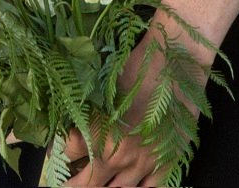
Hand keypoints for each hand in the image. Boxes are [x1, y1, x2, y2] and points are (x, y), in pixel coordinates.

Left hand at [67, 23, 204, 185]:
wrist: (177, 62)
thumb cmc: (138, 65)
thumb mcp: (102, 84)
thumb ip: (86, 110)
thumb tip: (72, 122)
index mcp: (96, 133)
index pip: (68, 152)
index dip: (61, 150)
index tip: (61, 148)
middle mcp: (116, 155)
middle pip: (86, 183)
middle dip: (73, 183)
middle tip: (65, 182)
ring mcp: (142, 164)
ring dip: (103, 186)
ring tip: (96, 182)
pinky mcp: (166, 163)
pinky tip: (127, 185)